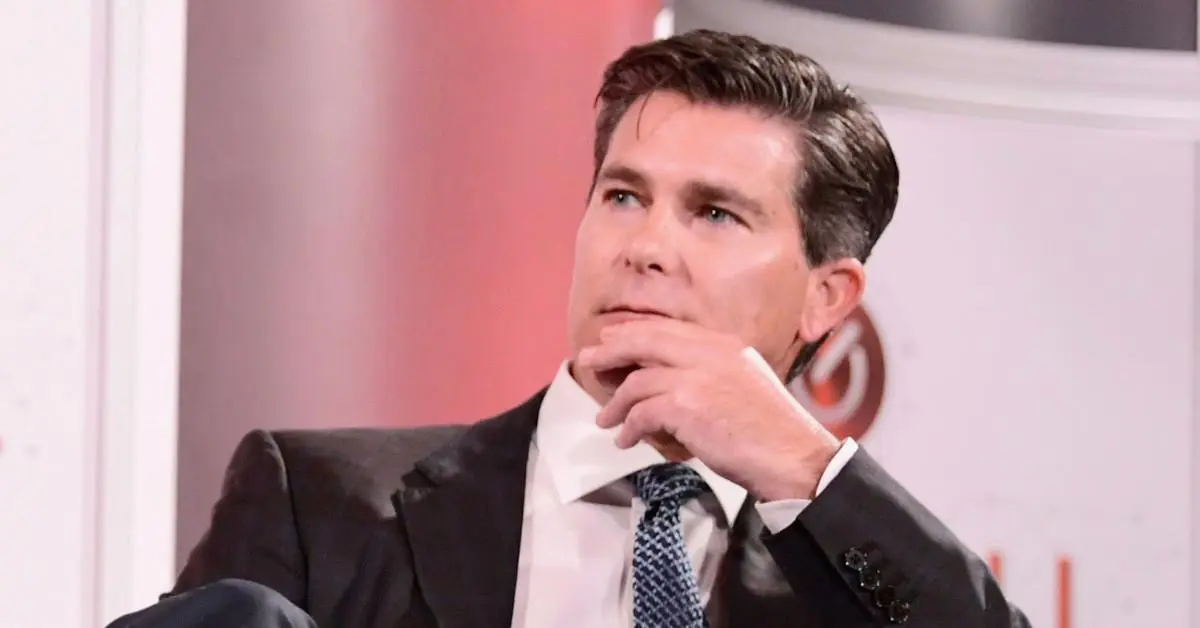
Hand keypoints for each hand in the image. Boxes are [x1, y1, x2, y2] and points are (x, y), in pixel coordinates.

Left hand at [576, 319, 840, 500]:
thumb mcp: (745, 384)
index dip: (635, 334)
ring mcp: (697, 378)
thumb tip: (669, 383)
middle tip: (589, 362)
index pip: (668, 329)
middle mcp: (710, 353)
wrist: (795, 458)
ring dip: (616, 403)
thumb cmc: (772, 431)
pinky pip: (641, 413)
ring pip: (637, 381)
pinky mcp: (686, 407)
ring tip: (605, 421)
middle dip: (611, 351)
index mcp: (725, 345)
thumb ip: (712, 373)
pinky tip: (625, 441)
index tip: (613, 341)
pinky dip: (628, 428)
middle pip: (645, 341)